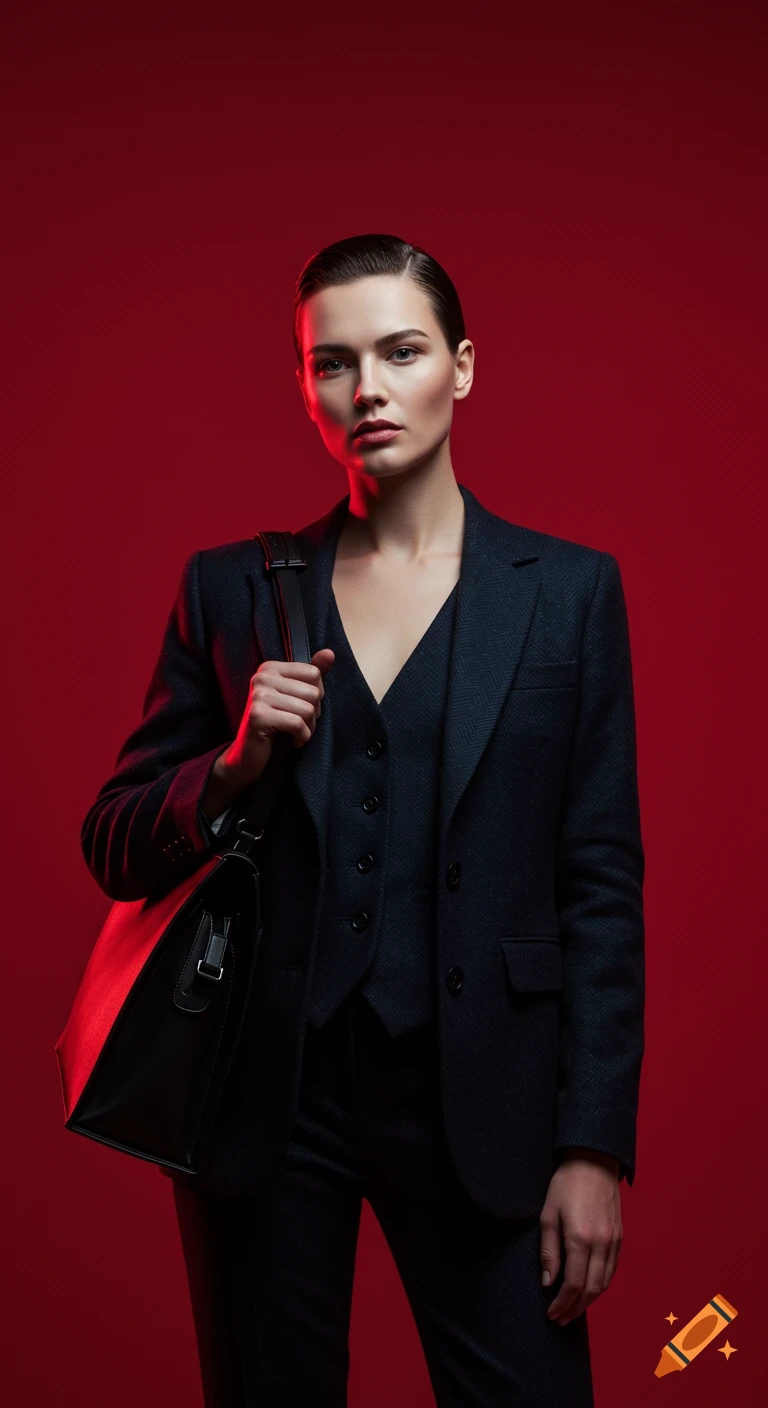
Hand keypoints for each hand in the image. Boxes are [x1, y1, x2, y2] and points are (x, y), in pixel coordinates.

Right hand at [202, 649, 334, 817]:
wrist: (248, 756)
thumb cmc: (275, 725)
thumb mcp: (295, 696)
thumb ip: (312, 674)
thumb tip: (330, 653)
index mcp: (270, 668)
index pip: (314, 673)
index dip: (316, 695)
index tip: (302, 707)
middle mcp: (261, 677)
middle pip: (313, 692)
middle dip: (314, 714)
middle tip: (299, 724)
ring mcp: (258, 696)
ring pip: (308, 709)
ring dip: (309, 728)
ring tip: (296, 733)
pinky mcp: (258, 716)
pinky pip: (298, 724)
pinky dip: (302, 737)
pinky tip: (293, 741)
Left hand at [539, 1148, 621, 1325]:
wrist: (594, 1162)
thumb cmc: (566, 1184)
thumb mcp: (548, 1214)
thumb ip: (549, 1251)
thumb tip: (548, 1282)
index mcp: (580, 1239)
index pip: (573, 1285)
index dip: (562, 1304)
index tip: (551, 1313)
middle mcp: (601, 1244)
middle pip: (591, 1290)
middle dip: (575, 1308)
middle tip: (561, 1319)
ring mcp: (613, 1241)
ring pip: (604, 1283)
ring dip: (589, 1301)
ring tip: (573, 1309)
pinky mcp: (619, 1237)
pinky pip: (612, 1270)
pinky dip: (600, 1285)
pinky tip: (588, 1288)